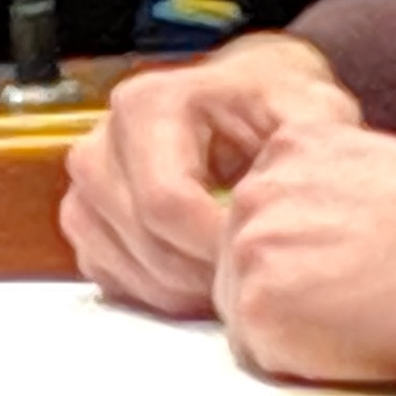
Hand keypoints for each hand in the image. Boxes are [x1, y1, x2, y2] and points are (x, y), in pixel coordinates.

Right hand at [60, 34, 357, 317]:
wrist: (245, 101)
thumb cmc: (277, 107)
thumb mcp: (309, 108)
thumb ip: (308, 144)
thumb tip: (288, 198)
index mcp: (147, 105)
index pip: (168, 203)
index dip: (216, 247)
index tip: (267, 260)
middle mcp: (102, 142)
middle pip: (144, 239)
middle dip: (203, 275)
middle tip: (257, 280)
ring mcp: (86, 185)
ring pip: (124, 266)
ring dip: (182, 291)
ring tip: (236, 280)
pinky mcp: (86, 220)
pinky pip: (111, 278)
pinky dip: (159, 293)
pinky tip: (203, 282)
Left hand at [213, 123, 395, 386]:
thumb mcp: (373, 174)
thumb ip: (321, 195)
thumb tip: (304, 240)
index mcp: (286, 146)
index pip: (261, 220)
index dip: (304, 257)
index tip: (347, 266)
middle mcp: (255, 189)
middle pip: (240, 265)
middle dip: (288, 292)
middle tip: (358, 298)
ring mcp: (250, 246)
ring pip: (243, 311)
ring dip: (290, 328)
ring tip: (362, 314)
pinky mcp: (259, 306)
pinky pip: (258, 354)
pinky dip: (300, 361)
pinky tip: (353, 337)